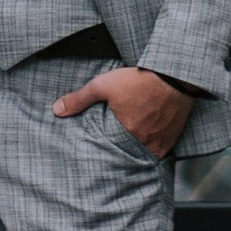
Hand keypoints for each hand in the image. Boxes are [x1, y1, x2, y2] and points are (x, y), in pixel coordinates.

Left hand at [54, 65, 194, 157]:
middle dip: (120, 155)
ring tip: (128, 147)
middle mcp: (146, 143)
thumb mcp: (104, 85)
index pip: (110, 154)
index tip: (98, 155)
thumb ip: (80, 99)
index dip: (104, 154)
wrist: (174, 74)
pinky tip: (147, 140)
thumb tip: (57, 110)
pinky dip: (153, 147)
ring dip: (137, 151)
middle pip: (129, 156)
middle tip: (112, 153)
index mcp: (127, 135)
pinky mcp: (173, 137)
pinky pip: (161, 150)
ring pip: (145, 154)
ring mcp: (162, 142)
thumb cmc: (140, 79)